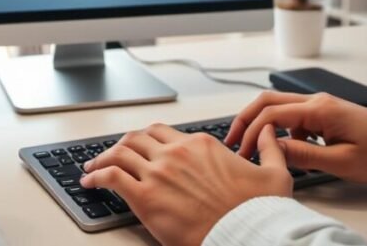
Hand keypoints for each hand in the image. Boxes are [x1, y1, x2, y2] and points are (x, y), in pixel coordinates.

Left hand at [80, 123, 291, 245]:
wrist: (246, 235)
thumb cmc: (258, 212)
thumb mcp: (275, 174)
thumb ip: (270, 149)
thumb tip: (270, 133)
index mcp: (201, 145)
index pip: (162, 132)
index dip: (145, 138)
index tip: (138, 146)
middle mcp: (176, 154)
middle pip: (136, 138)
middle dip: (121, 145)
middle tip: (111, 154)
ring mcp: (159, 174)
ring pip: (120, 153)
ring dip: (102, 158)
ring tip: (92, 168)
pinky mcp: (146, 197)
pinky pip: (111, 177)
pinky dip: (96, 176)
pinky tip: (91, 182)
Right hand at [224, 91, 366, 183]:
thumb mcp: (342, 162)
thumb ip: (304, 154)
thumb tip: (272, 149)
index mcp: (319, 110)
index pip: (271, 115)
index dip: (251, 133)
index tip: (242, 153)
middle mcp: (317, 101)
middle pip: (268, 101)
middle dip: (246, 119)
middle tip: (232, 141)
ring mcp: (320, 105)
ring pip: (279, 107)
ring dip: (262, 124)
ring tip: (254, 148)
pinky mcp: (325, 113)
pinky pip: (294, 117)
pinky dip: (281, 130)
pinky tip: (286, 150)